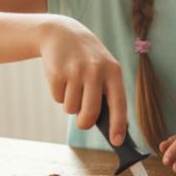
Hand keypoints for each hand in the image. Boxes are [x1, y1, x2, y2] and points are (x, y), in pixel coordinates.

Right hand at [36, 17, 125, 144]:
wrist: (62, 33)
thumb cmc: (88, 59)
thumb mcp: (104, 69)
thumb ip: (108, 93)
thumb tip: (111, 126)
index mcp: (114, 72)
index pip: (119, 104)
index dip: (118, 125)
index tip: (117, 141)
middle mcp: (96, 71)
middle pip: (91, 113)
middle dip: (85, 123)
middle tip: (82, 122)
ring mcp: (76, 71)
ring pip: (72, 108)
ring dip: (70, 105)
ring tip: (73, 86)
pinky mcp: (56, 73)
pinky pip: (57, 98)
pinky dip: (59, 95)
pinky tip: (62, 78)